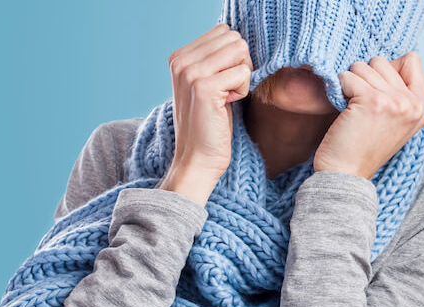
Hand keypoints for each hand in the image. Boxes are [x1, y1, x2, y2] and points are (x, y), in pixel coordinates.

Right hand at [158, 23, 252, 205]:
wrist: (197, 158)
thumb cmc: (210, 123)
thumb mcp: (209, 84)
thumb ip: (218, 59)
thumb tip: (241, 40)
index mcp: (179, 56)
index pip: (224, 31)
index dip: (234, 58)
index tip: (222, 83)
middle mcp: (180, 60)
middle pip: (234, 39)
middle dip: (241, 65)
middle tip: (227, 91)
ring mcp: (190, 72)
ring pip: (241, 52)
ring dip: (242, 77)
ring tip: (225, 97)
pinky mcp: (204, 87)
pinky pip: (244, 73)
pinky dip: (243, 91)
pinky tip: (226, 105)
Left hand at [314, 52, 423, 179]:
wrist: (347, 174)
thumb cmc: (364, 145)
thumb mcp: (395, 119)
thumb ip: (400, 91)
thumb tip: (384, 61)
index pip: (412, 60)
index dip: (389, 70)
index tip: (379, 94)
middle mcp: (414, 104)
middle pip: (384, 61)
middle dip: (366, 77)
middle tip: (362, 105)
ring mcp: (396, 102)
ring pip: (364, 66)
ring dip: (352, 83)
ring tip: (353, 109)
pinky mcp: (373, 102)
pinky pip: (348, 76)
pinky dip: (340, 89)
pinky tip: (344, 110)